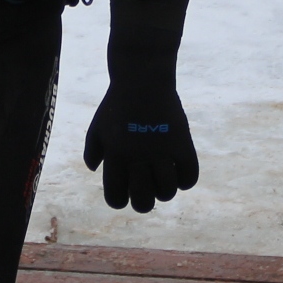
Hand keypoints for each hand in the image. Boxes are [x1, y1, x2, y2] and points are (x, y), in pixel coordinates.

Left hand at [83, 0, 199, 212]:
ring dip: (166, 191)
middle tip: (147, 191)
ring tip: (164, 178)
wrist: (142, 79)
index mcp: (115, 156)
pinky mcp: (182, 143)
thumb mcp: (98, 126)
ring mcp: (161, 151)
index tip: (126, 193)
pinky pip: (190, 176)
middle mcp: (137, 158)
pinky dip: (186, 181)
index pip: (116, 197)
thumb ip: (93, 150)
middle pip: (143, 201)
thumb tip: (96, 169)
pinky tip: (180, 171)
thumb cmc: (118, 104)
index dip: (121, 201)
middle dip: (144, 203)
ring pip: (167, 192)